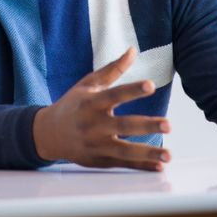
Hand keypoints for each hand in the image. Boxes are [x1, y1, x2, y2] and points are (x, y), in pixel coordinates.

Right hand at [32, 47, 170, 170]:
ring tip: (169, 155)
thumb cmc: (73, 104)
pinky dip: (142, 167)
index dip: (132, 90)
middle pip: (123, 126)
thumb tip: (133, 50)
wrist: (48, 134)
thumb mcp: (88, 84)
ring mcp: (96, 145)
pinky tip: (159, 167)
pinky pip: (123, 165)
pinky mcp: (99, 160)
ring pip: (125, 151)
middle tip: (169, 124)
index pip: (114, 95)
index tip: (151, 85)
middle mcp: (93, 125)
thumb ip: (113, 69)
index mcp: (91, 103)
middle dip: (146, 125)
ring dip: (148, 153)